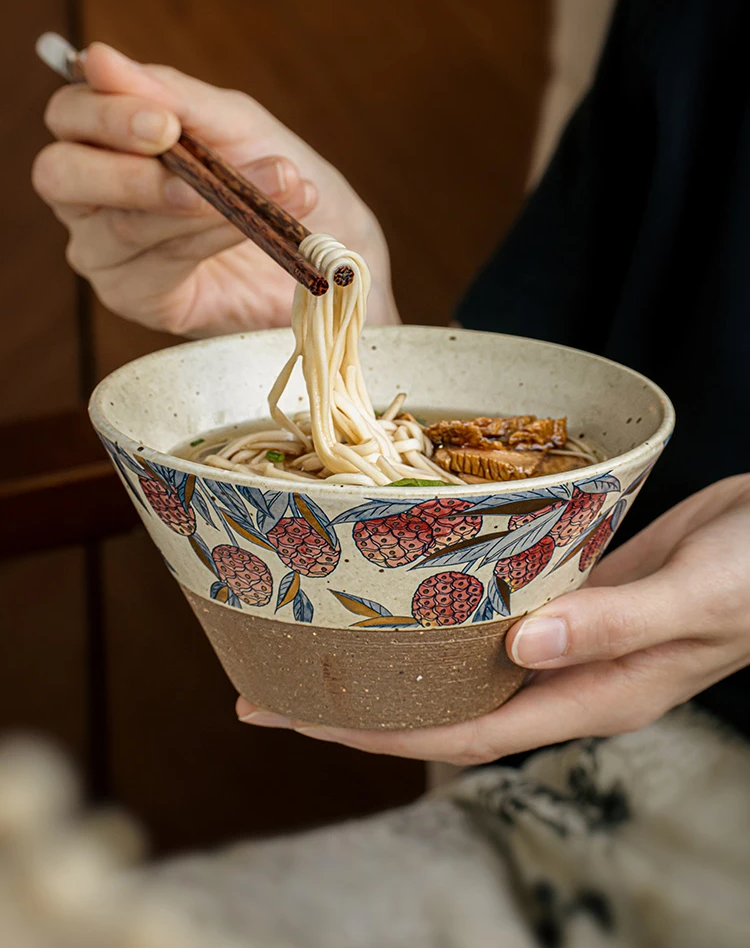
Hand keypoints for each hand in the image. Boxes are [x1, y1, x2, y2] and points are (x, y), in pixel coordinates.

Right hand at [33, 43, 397, 336]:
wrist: (334, 244)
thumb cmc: (276, 174)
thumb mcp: (234, 123)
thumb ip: (172, 95)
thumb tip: (98, 59)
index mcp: (106, 138)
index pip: (70, 116)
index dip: (107, 114)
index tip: (165, 123)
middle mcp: (92, 196)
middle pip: (60, 176)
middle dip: (127, 170)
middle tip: (185, 162)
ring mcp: (108, 252)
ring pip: (121, 226)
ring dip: (197, 205)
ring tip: (265, 188)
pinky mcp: (139, 298)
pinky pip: (154, 267)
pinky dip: (206, 240)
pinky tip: (250, 228)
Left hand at [237, 474, 749, 762]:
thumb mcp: (696, 597)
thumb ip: (613, 625)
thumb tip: (518, 650)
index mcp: (591, 692)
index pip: (462, 731)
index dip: (376, 730)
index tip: (297, 714)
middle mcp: (566, 673)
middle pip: (443, 702)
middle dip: (358, 700)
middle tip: (270, 679)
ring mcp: (569, 634)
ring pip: (461, 657)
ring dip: (393, 652)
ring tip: (317, 635)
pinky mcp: (575, 590)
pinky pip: (491, 609)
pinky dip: (442, 606)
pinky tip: (406, 586)